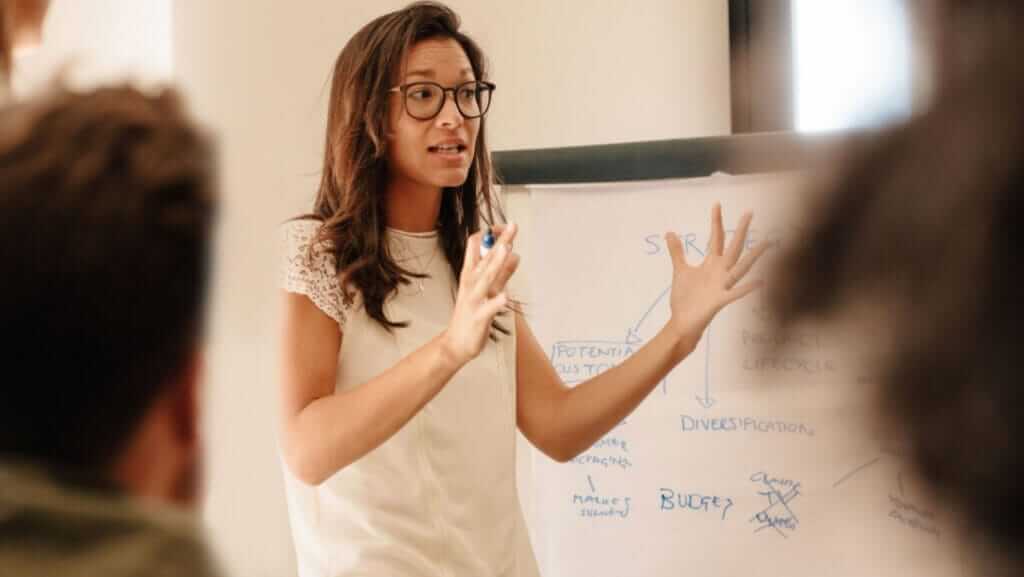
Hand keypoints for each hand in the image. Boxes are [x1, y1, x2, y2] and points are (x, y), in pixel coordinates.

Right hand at [441, 224, 519, 365]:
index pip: (476, 246)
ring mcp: (474, 300)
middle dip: (499, 242)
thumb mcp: (487, 290)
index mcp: (470, 274)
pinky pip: (488, 309)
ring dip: (496, 264)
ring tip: (507, 250)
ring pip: (486, 279)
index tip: (504, 227)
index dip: (490, 234)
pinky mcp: (479, 318)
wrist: (456, 344)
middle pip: (485, 258)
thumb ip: (502, 273)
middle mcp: (471, 283)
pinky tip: (505, 297)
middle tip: (513, 226)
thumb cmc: (472, 314)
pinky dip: (496, 302)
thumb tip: (515, 253)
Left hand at [664, 203, 767, 350]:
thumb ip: (677, 252)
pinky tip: (761, 281)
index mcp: (711, 264)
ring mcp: (722, 285)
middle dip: (740, 230)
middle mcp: (720, 272)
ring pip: (741, 267)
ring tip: (767, 242)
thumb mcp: (680, 271)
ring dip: (753, 256)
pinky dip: (747, 288)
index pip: (716, 238)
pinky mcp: (720, 300)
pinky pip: (736, 293)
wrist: (682, 322)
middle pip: (733, 247)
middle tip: (749, 212)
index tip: (717, 204)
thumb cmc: (685, 298)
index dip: (716, 222)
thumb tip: (669, 232)